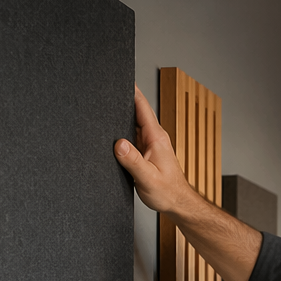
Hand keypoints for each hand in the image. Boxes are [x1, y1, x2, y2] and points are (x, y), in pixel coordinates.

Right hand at [115, 85, 197, 216]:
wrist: (178, 203)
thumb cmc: (167, 192)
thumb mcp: (147, 178)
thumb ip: (133, 161)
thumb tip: (119, 143)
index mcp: (156, 137)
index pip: (142, 107)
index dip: (131, 90)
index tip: (120, 77)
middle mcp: (154, 137)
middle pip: (136, 111)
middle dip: (121, 99)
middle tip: (104, 91)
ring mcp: (150, 143)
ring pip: (132, 123)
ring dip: (120, 116)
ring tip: (102, 109)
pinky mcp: (146, 151)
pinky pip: (132, 135)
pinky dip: (122, 131)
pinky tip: (111, 133)